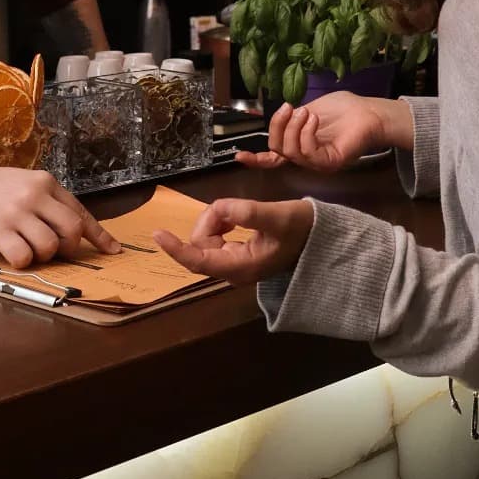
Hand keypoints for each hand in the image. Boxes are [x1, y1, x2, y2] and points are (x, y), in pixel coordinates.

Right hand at [0, 165, 119, 268]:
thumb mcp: (22, 183)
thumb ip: (46, 202)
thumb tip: (74, 229)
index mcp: (45, 182)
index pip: (80, 211)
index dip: (99, 235)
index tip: (112, 250)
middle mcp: (34, 194)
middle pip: (72, 230)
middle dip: (68, 248)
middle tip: (55, 252)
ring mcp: (16, 212)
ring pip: (50, 246)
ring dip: (41, 256)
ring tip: (25, 248)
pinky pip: (23, 257)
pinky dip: (21, 262)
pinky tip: (10, 253)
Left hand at [153, 197, 313, 284]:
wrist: (321, 238)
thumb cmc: (301, 227)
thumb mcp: (278, 215)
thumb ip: (249, 213)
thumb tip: (222, 209)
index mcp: (241, 266)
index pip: (198, 261)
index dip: (176, 248)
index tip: (157, 234)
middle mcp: (233, 271)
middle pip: (200, 245)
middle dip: (210, 222)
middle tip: (234, 207)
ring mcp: (234, 265)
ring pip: (206, 240)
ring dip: (216, 221)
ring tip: (243, 213)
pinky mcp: (236, 257)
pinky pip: (215, 239)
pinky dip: (221, 223)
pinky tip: (237, 219)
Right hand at [236, 92, 400, 173]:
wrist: (370, 112)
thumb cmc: (344, 109)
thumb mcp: (309, 108)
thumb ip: (292, 118)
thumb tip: (279, 118)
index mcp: (300, 146)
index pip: (274, 158)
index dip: (256, 158)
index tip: (240, 155)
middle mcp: (307, 158)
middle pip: (277, 150)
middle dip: (277, 126)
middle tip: (288, 108)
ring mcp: (318, 162)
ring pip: (290, 152)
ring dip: (293, 127)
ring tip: (305, 112)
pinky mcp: (330, 162)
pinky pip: (307, 153)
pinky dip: (306, 133)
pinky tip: (313, 120)